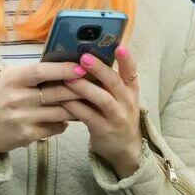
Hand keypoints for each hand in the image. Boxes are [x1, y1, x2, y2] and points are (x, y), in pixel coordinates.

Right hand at [0, 62, 79, 153]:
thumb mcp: (7, 79)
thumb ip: (31, 75)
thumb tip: (62, 68)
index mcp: (12, 79)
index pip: (42, 72)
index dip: (63, 69)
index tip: (81, 67)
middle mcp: (17, 99)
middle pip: (56, 93)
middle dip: (78, 89)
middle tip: (94, 84)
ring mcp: (22, 119)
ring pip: (60, 112)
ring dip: (76, 107)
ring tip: (87, 101)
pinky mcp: (26, 136)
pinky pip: (55, 128)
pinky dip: (64, 123)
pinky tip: (66, 118)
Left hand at [44, 46, 141, 177]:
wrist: (125, 148)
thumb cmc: (117, 114)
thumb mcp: (120, 97)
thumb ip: (108, 81)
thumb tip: (84, 57)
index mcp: (130, 90)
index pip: (132, 71)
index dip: (126, 59)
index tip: (119, 46)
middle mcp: (126, 102)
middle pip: (114, 82)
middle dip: (99, 69)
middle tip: (84, 58)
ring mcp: (116, 117)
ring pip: (102, 99)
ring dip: (84, 87)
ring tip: (69, 77)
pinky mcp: (103, 130)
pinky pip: (87, 116)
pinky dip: (74, 107)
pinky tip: (63, 100)